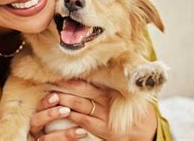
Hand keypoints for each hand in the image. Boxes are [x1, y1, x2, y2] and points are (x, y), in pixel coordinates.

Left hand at [29, 80, 157, 140]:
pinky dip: (69, 115)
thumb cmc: (133, 109)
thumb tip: (101, 62)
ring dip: (61, 99)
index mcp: (110, 88)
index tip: (57, 72)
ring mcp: (104, 115)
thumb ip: (111, 81)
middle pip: (80, 90)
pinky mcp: (102, 129)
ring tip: (47, 94)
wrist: (145, 130)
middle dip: (62, 85)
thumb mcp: (124, 92)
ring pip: (78, 105)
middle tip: (47, 80)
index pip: (88, 80)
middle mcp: (106, 100)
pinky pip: (82, 121)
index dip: (72, 77)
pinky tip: (58, 112)